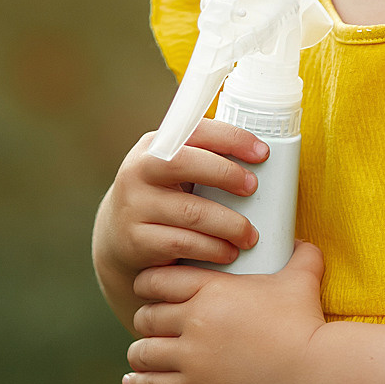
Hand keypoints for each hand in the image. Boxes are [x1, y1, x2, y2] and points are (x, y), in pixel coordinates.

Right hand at [91, 119, 268, 328]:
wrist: (119, 234)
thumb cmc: (166, 195)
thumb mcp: (177, 171)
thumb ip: (206, 158)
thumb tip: (265, 157)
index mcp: (156, 144)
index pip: (195, 130)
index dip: (231, 138)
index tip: (262, 153)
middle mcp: (139, 170)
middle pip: (185, 163)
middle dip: (226, 174)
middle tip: (253, 189)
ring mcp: (134, 205)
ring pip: (190, 212)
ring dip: (228, 224)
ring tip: (249, 235)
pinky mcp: (135, 240)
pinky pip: (182, 243)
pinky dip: (212, 249)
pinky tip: (228, 252)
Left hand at [123, 239, 325, 383]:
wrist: (310, 371)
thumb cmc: (304, 322)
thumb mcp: (302, 279)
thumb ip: (300, 254)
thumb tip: (303, 242)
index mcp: (211, 289)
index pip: (158, 280)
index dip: (148, 284)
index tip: (148, 289)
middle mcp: (194, 320)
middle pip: (146, 316)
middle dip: (146, 318)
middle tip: (151, 323)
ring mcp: (191, 357)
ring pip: (142, 352)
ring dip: (141, 352)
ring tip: (144, 353)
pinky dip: (138, 383)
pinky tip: (132, 381)